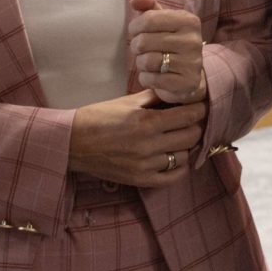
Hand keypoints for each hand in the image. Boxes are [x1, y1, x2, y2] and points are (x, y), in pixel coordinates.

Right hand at [70, 91, 205, 185]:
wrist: (72, 142)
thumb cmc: (98, 117)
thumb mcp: (126, 101)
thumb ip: (154, 97)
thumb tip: (178, 90)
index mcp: (146, 122)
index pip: (188, 116)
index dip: (198, 109)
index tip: (199, 106)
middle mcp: (149, 145)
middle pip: (191, 136)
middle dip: (195, 126)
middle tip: (191, 121)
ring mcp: (145, 166)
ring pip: (184, 157)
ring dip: (186, 147)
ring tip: (180, 138)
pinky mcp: (140, 180)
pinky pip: (172, 178)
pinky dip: (179, 168)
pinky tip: (175, 158)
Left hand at [126, 0, 205, 104]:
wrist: (189, 76)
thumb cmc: (170, 43)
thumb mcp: (161, 21)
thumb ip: (147, 5)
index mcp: (189, 21)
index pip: (148, 19)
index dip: (135, 27)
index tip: (136, 32)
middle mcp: (193, 40)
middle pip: (144, 41)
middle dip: (136, 47)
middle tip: (142, 50)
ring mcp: (192, 63)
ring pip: (147, 61)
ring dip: (141, 63)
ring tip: (148, 62)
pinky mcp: (186, 83)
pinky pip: (151, 79)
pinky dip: (146, 78)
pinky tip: (154, 76)